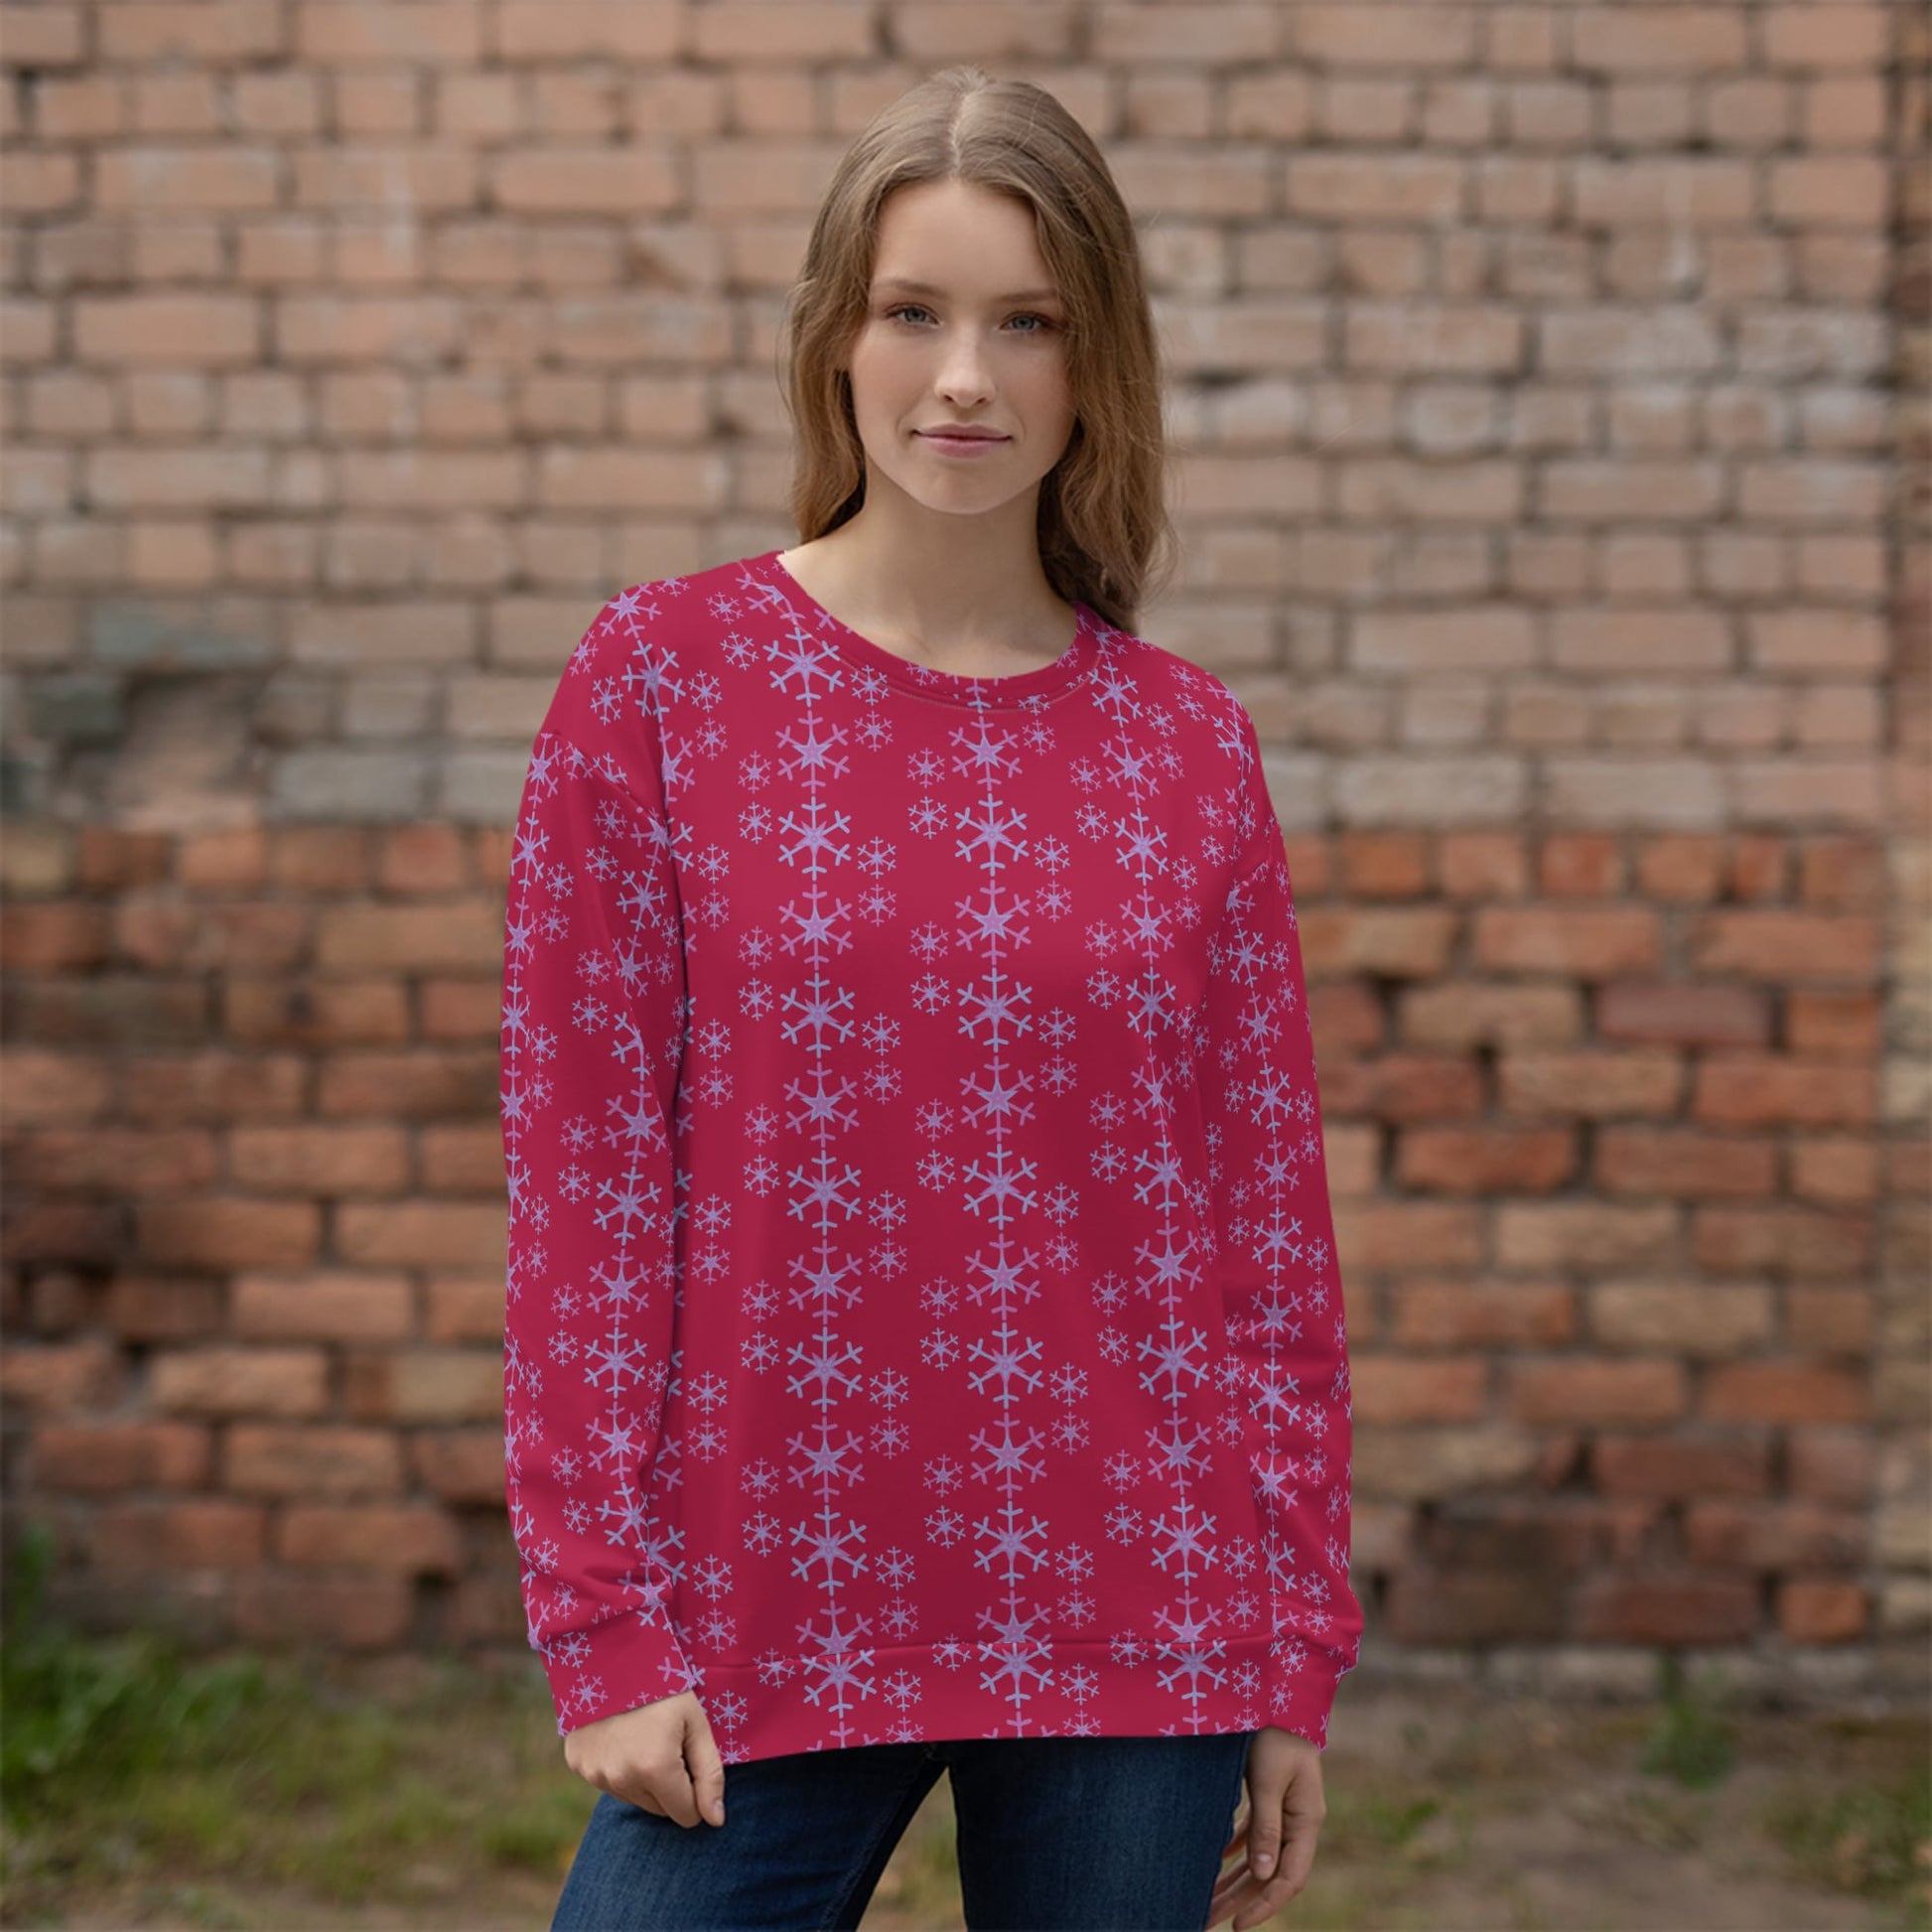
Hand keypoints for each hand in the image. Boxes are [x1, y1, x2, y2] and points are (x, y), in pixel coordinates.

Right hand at [561, 1690, 726, 1829]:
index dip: (695, 1790)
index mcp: (655, 1769)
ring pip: (634, 1798)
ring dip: (644, 1779)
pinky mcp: (577, 1764)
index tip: (690, 1758)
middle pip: (660, 1810)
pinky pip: (609, 1782)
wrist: (611, 1652)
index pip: (687, 1815)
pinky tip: (621, 1735)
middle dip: (671, 1785)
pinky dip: (619, 1767)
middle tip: (668, 1742)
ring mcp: (595, 1774)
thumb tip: (716, 1821)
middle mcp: (621, 1779)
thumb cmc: (663, 1686)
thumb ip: (710, 1774)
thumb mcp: (696, 1723)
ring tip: (645, 1736)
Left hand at [1207, 1726, 1324, 1929]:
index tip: (1237, 1926)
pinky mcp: (1269, 1794)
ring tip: (1207, 1903)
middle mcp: (1298, 1820)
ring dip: (1235, 1880)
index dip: (1265, 1905)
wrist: (1275, 1691)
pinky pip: (1253, 1834)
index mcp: (1306, 1819)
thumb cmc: (1273, 1732)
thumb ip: (1266, 1826)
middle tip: (1208, 1922)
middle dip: (1241, 1900)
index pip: (1289, 1878)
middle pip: (1271, 1873)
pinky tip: (1215, 1861)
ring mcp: (1285, 1808)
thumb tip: (1264, 1875)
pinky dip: (1235, 1850)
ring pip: (1260, 1856)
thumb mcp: (1268, 1779)